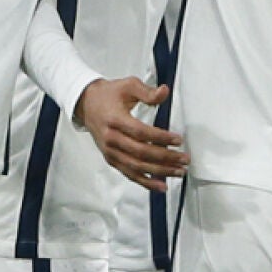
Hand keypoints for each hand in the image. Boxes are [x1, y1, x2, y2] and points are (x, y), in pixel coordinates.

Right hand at [75, 77, 188, 192]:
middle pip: (141, 153)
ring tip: (178, 172)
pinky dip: (146, 182)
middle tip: (184, 159)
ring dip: (160, 172)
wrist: (86, 104)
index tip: (178, 140)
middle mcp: (111, 139)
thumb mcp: (128, 85)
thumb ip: (147, 91)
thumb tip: (164, 92)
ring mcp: (110, 152)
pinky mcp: (111, 159)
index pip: (141, 133)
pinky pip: (129, 173)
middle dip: (166, 158)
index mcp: (115, 120)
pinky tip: (161, 186)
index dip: (160, 138)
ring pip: (137, 166)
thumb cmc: (109, 94)